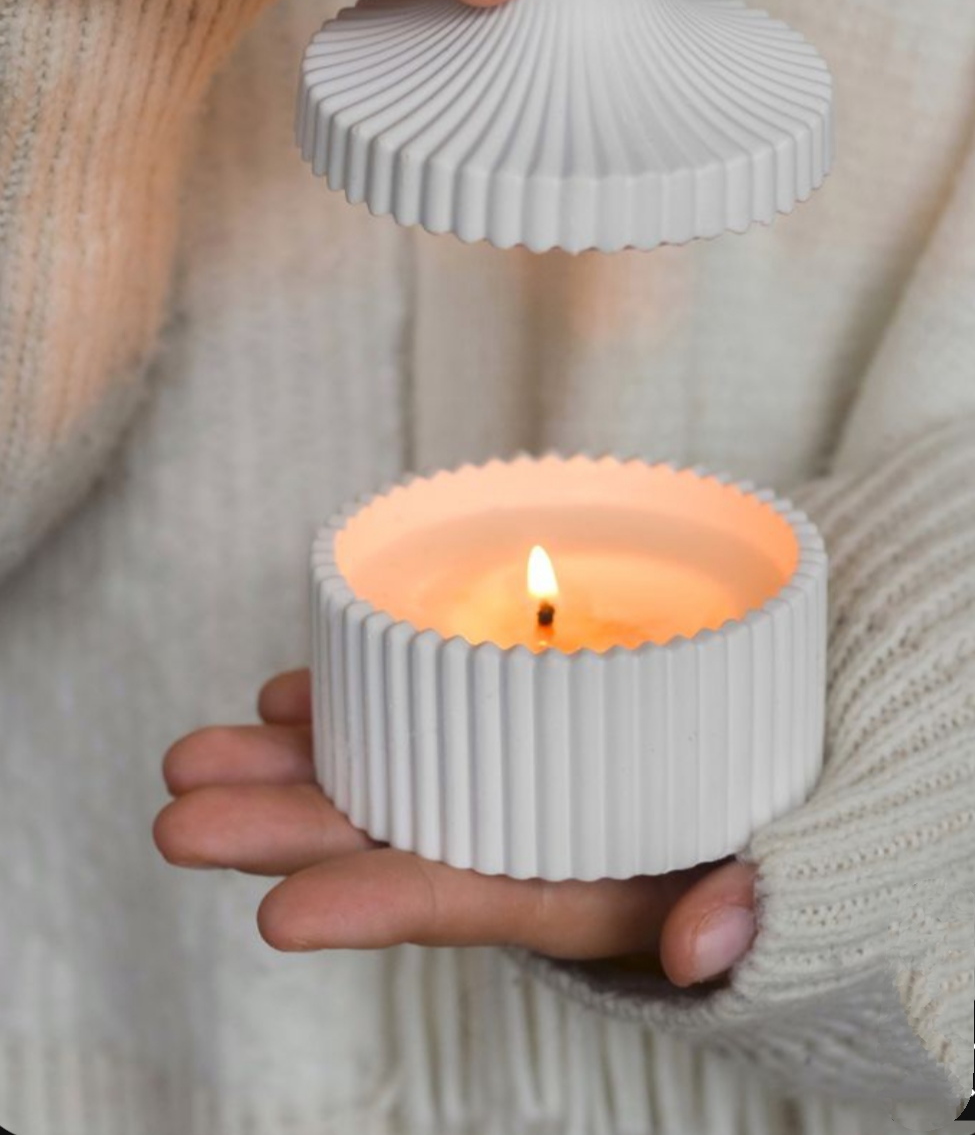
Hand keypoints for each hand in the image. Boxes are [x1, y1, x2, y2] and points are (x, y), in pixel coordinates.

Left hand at [155, 669, 756, 982]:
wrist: (779, 746)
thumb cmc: (772, 808)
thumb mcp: (786, 863)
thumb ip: (753, 901)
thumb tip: (710, 941)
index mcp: (581, 886)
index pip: (470, 899)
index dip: (378, 906)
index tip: (281, 915)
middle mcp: (522, 840)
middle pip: (393, 839)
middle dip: (287, 830)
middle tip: (182, 813)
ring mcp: (502, 779)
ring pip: (382, 775)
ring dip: (290, 766)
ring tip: (197, 754)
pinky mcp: (502, 723)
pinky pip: (415, 717)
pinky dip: (354, 706)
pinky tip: (290, 694)